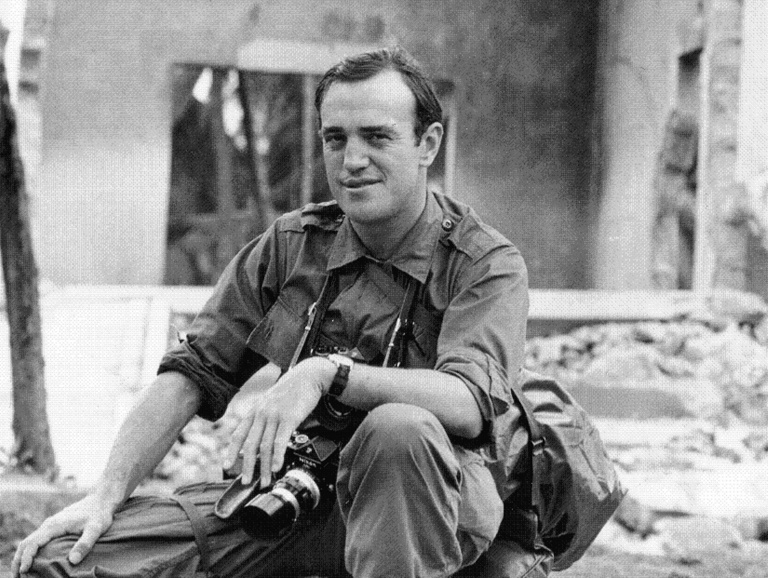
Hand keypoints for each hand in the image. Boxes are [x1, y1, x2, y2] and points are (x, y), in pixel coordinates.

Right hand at [12, 493, 116, 575]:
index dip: (26, 558)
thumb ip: (85, 544)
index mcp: (54, 525)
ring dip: (22, 556)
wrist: (101, 500)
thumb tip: (73, 560)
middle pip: (26, 543)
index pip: (33, 543)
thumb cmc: (99, 514)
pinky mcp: (54, 527)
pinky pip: (36, 540)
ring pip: (29, 541)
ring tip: (21, 572)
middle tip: (17, 577)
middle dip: (18, 560)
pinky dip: (29, 551)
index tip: (24, 571)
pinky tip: (32, 561)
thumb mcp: (96, 529)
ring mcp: (50, 525)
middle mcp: (49, 524)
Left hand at [223, 357, 334, 487]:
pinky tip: (277, 466)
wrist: (307, 376)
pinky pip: (280, 440)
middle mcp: (261, 413)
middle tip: (246, 482)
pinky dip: (277, 456)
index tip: (227, 467)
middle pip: (250, 445)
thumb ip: (263, 418)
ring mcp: (274, 415)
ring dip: (264, 467)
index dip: (231, 452)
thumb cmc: (291, 391)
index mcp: (255, 411)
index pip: (238, 434)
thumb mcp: (271, 402)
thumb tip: (260, 438)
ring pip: (265, 446)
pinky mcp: (289, 418)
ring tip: (265, 480)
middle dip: (247, 466)